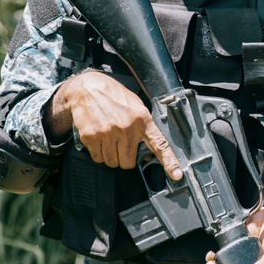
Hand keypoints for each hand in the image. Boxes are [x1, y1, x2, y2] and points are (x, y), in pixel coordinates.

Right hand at [49, 70, 181, 180]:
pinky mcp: (92, 137)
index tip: (176, 174)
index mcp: (142, 120)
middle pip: (128, 163)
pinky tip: (99, 139)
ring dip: (111, 156)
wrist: (88, 88)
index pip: (159, 144)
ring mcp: (108, 133)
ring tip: (109, 139)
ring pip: (112, 162)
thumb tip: (149, 152)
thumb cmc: (114, 97)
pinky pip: (98, 158)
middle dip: (125, 158)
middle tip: (121, 144)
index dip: (169, 161)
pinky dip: (98, 153)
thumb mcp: (136, 107)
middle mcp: (127, 128)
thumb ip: (143, 128)